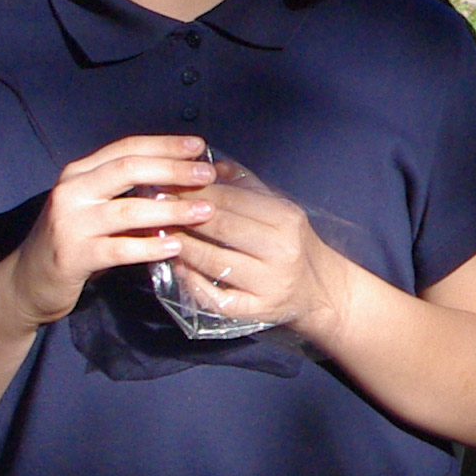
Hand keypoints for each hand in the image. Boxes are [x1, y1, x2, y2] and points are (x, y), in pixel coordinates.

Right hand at [0, 134, 212, 329]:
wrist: (28, 281)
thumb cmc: (74, 240)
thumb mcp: (95, 207)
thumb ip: (128, 191)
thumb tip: (185, 177)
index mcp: (79, 172)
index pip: (126, 148)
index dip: (164, 145)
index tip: (199, 146)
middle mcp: (71, 190)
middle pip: (128, 169)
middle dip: (172, 169)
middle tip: (208, 175)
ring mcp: (69, 222)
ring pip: (128, 209)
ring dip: (171, 210)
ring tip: (205, 211)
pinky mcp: (72, 255)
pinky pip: (119, 248)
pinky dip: (150, 247)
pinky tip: (176, 246)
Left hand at [175, 161, 353, 340]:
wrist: (320, 292)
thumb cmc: (293, 245)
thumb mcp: (280, 209)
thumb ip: (247, 186)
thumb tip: (211, 165)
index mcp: (286, 219)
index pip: (233, 200)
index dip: (196, 190)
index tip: (168, 182)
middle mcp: (280, 251)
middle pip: (222, 228)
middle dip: (184, 215)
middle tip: (154, 205)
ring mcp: (268, 284)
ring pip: (214, 262)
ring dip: (181, 246)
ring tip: (157, 233)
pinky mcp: (255, 311)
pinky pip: (215, 297)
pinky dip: (191, 281)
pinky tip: (176, 267)